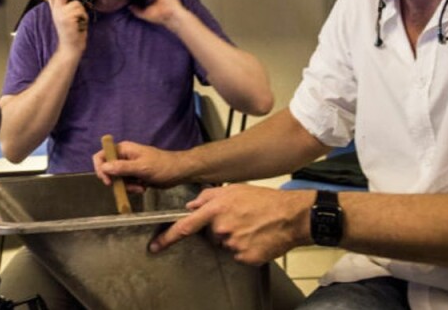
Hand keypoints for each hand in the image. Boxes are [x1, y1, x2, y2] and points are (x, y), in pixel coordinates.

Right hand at [47, 0, 89, 54]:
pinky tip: (80, 24)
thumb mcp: (66, 19)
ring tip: (79, 20)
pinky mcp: (67, 20)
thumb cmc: (72, 34)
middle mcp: (56, 13)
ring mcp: (61, 16)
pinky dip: (84, 17)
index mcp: (55, 12)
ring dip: (82, 11)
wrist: (71, 48)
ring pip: (76, 4)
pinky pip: (80, 12)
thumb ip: (67, 8)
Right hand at [93, 140, 182, 192]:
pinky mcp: (134, 175)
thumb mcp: (142, 167)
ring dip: (127, 187)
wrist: (178, 172)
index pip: (102, 156)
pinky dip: (132, 188)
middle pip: (108, 170)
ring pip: (117, 179)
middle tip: (127, 187)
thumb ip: (122, 168)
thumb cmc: (162, 166)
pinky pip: (126, 184)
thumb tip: (104, 167)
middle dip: (117, 181)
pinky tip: (143, 187)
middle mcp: (123, 157)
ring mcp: (129, 167)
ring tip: (140, 187)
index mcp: (123, 149)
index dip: (100, 168)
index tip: (108, 182)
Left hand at [148, 185, 311, 265]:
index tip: (156, 246)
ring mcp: (234, 244)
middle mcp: (222, 228)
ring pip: (225, 245)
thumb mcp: (233, 189)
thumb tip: (191, 205)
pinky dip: (245, 248)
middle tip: (239, 220)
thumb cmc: (264, 200)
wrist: (292, 215)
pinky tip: (256, 237)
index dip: (168, 237)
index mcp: (216, 209)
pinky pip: (238, 255)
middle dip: (220, 229)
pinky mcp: (246, 257)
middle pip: (210, 235)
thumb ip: (208, 196)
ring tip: (251, 227)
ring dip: (234, 238)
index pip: (185, 226)